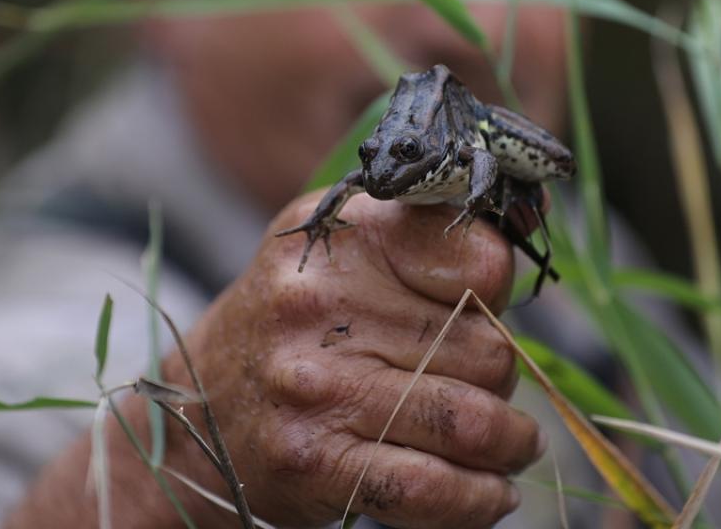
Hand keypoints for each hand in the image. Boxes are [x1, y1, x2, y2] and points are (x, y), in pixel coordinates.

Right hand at [166, 191, 545, 527]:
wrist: (193, 410)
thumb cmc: (295, 326)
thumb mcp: (344, 249)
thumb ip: (429, 234)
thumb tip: (527, 219)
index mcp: (344, 237)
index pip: (479, 260)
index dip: (500, 294)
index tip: (485, 311)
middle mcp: (321, 303)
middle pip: (486, 349)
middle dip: (500, 378)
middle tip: (482, 387)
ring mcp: (317, 386)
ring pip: (473, 421)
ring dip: (509, 443)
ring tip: (508, 445)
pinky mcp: (315, 461)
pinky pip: (431, 488)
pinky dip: (479, 500)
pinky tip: (489, 492)